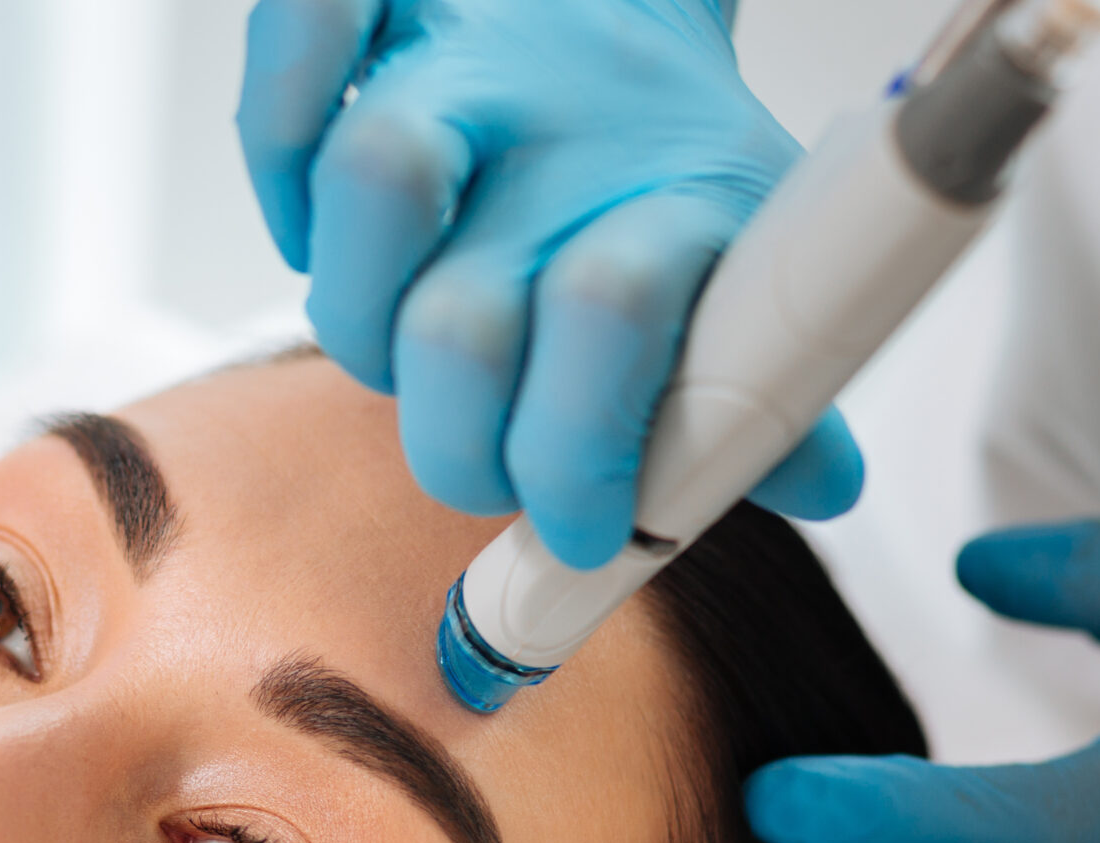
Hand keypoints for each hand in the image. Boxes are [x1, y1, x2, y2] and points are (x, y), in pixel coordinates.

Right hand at [236, 0, 864, 567]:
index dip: (575, 456)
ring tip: (387, 360)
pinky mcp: (375, 8)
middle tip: (477, 473)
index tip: (575, 532)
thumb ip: (774, 385)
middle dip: (456, 440)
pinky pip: (301, 27)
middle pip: (467, 307)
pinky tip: (304, 224)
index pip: (611, 316)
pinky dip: (277, 128)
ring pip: (376, 177)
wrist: (627, 2)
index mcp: (671, 193)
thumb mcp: (749, 268)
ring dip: (356, 319)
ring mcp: (459, 66)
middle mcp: (559, 129)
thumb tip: (821, 483)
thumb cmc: (658, 168)